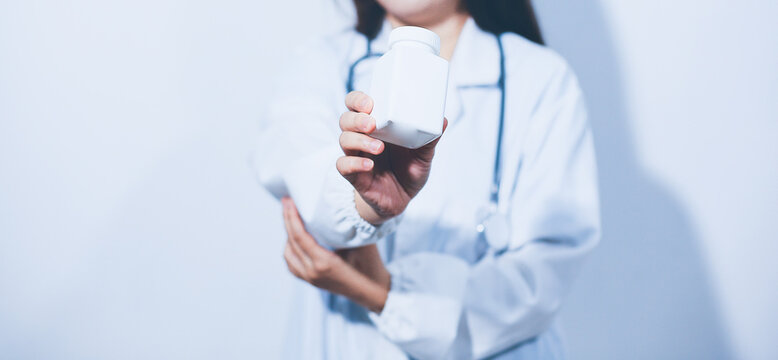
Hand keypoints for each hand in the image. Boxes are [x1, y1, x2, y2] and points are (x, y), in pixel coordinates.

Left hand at [281, 197, 389, 312]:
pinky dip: (290, 249)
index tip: (288, 200)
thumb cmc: (371, 266)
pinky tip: (295, 239)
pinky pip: (292, 264)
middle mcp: (313, 272)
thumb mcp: (362, 242)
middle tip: (286, 202)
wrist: (375, 292)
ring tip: (292, 217)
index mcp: (324, 263)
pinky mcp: (312, 281)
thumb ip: (349, 225)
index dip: (292, 216)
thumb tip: (340, 204)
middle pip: (291, 242)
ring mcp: (311, 279)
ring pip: (288, 254)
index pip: (300, 236)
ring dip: (287, 234)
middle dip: (287, 220)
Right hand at [337, 91, 446, 224]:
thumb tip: (442, 121)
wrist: (401, 200)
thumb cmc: (408, 171)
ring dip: (359, 140)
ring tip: (379, 147)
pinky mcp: (353, 175)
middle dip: (356, 118)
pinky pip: (343, 165)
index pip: (356, 104)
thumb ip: (429, 139)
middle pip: (346, 119)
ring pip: (344, 140)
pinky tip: (369, 164)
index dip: (357, 99)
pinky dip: (354, 163)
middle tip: (372, 123)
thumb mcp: (423, 155)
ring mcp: (356, 155)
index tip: (369, 103)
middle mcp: (362, 137)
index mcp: (377, 125)